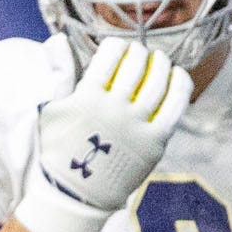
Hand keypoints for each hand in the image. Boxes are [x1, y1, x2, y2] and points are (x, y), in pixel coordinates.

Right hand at [10, 39, 192, 231]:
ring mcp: (137, 126)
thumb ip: (61, 73)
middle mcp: (114, 108)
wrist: (77, 191)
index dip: (117, 46)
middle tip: (139, 52)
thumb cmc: (60, 148)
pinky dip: (179, 86)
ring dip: (160, 65)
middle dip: (139, 53)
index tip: (119, 46)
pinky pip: (174, 107)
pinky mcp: (155, 142)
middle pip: (136, 67)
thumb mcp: (53, 108)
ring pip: (158, 83)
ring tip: (158, 59)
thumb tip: (60, 39)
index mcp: (87, 96)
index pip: (109, 57)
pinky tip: (177, 75)